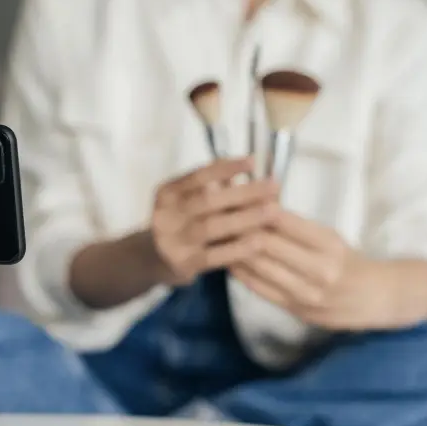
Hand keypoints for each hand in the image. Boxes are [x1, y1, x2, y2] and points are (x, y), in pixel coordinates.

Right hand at [149, 157, 278, 285]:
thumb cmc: (181, 225)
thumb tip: (253, 170)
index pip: (199, 175)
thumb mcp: (187, 202)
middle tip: (274, 187)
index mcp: (168, 192)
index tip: (254, 161)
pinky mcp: (182, 264)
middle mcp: (165, 214)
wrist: (152, 260)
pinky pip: (214, 256)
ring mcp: (171, 240)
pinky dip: (237, 248)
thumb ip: (213, 188)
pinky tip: (259, 242)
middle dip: (244, 192)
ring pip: (212, 227)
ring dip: (246, 218)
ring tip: (274, 211)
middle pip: (208, 200)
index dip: (227, 168)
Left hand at [231, 209, 393, 330]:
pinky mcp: (296, 310)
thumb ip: (295, 227)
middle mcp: (318, 269)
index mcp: (328, 244)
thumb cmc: (349, 261)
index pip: (283, 221)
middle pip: (266, 244)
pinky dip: (242, 273)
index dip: (254, 208)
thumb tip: (257, 207)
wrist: (376, 298)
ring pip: (259, 268)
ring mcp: (306, 293)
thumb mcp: (329, 237)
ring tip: (217, 236)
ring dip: (235, 250)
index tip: (234, 196)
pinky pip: (261, 289)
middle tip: (216, 214)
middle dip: (239, 227)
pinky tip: (229, 261)